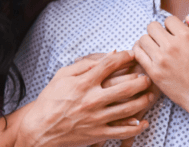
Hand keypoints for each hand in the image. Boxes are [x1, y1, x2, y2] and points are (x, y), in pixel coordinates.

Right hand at [17, 51, 152, 146]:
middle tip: (147, 77)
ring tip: (149, 96)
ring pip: (128, 108)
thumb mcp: (62, 75)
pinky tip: (143, 122)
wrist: (40, 128)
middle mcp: (92, 99)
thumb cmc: (50, 99)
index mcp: (83, 83)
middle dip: (141, 80)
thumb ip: (86, 64)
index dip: (125, 57)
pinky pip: (122, 131)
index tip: (132, 55)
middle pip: (126, 87)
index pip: (110, 65)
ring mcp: (96, 118)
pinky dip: (135, 127)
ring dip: (143, 101)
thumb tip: (110, 54)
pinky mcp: (98, 133)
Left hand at [132, 16, 188, 115]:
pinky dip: (140, 51)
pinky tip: (148, 54)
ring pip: (143, 39)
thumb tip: (188, 18)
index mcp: (186, 36)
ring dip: (148, 40)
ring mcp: (161, 60)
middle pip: (152, 27)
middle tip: (164, 39)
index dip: (172, 25)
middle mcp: (171, 46)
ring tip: (155, 47)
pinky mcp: (154, 73)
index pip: (168, 20)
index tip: (175, 34)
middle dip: (158, 30)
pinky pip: (137, 54)